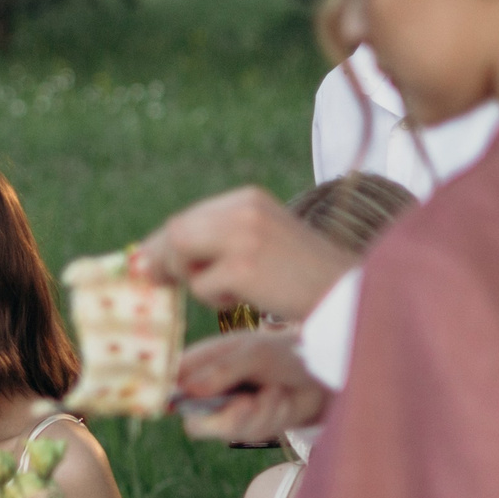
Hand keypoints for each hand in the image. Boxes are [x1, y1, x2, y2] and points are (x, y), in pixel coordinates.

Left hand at [137, 185, 353, 321]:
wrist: (349, 294)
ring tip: (229, 290)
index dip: (164, 244)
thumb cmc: (304, 278)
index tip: (150, 265)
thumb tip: (148, 260)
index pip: (190, 218)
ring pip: (182, 253)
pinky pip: (202, 285)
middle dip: (162, 259)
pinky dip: (215, 298)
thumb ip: (216, 243)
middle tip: (156, 282)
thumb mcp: (261, 245)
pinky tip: (247, 298)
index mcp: (249, 199)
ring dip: (193, 279)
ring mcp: (244, 235)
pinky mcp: (244, 266)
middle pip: (177, 231)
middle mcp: (244, 209)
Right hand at [175, 331, 329, 444]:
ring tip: (275, 391)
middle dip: (226, 417)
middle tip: (248, 404)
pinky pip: (252, 432)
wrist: (319, 373)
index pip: (171, 384)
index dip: (168, 397)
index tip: (179, 404)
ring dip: (258, 412)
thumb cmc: (283, 353)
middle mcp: (210, 390)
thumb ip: (220, 372)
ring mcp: (229, 411)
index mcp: (202, 364)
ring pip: (228, 430)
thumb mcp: (253, 355)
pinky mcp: (250, 426)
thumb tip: (187, 390)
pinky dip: (272, 415)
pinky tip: (282, 399)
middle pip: (195, 422)